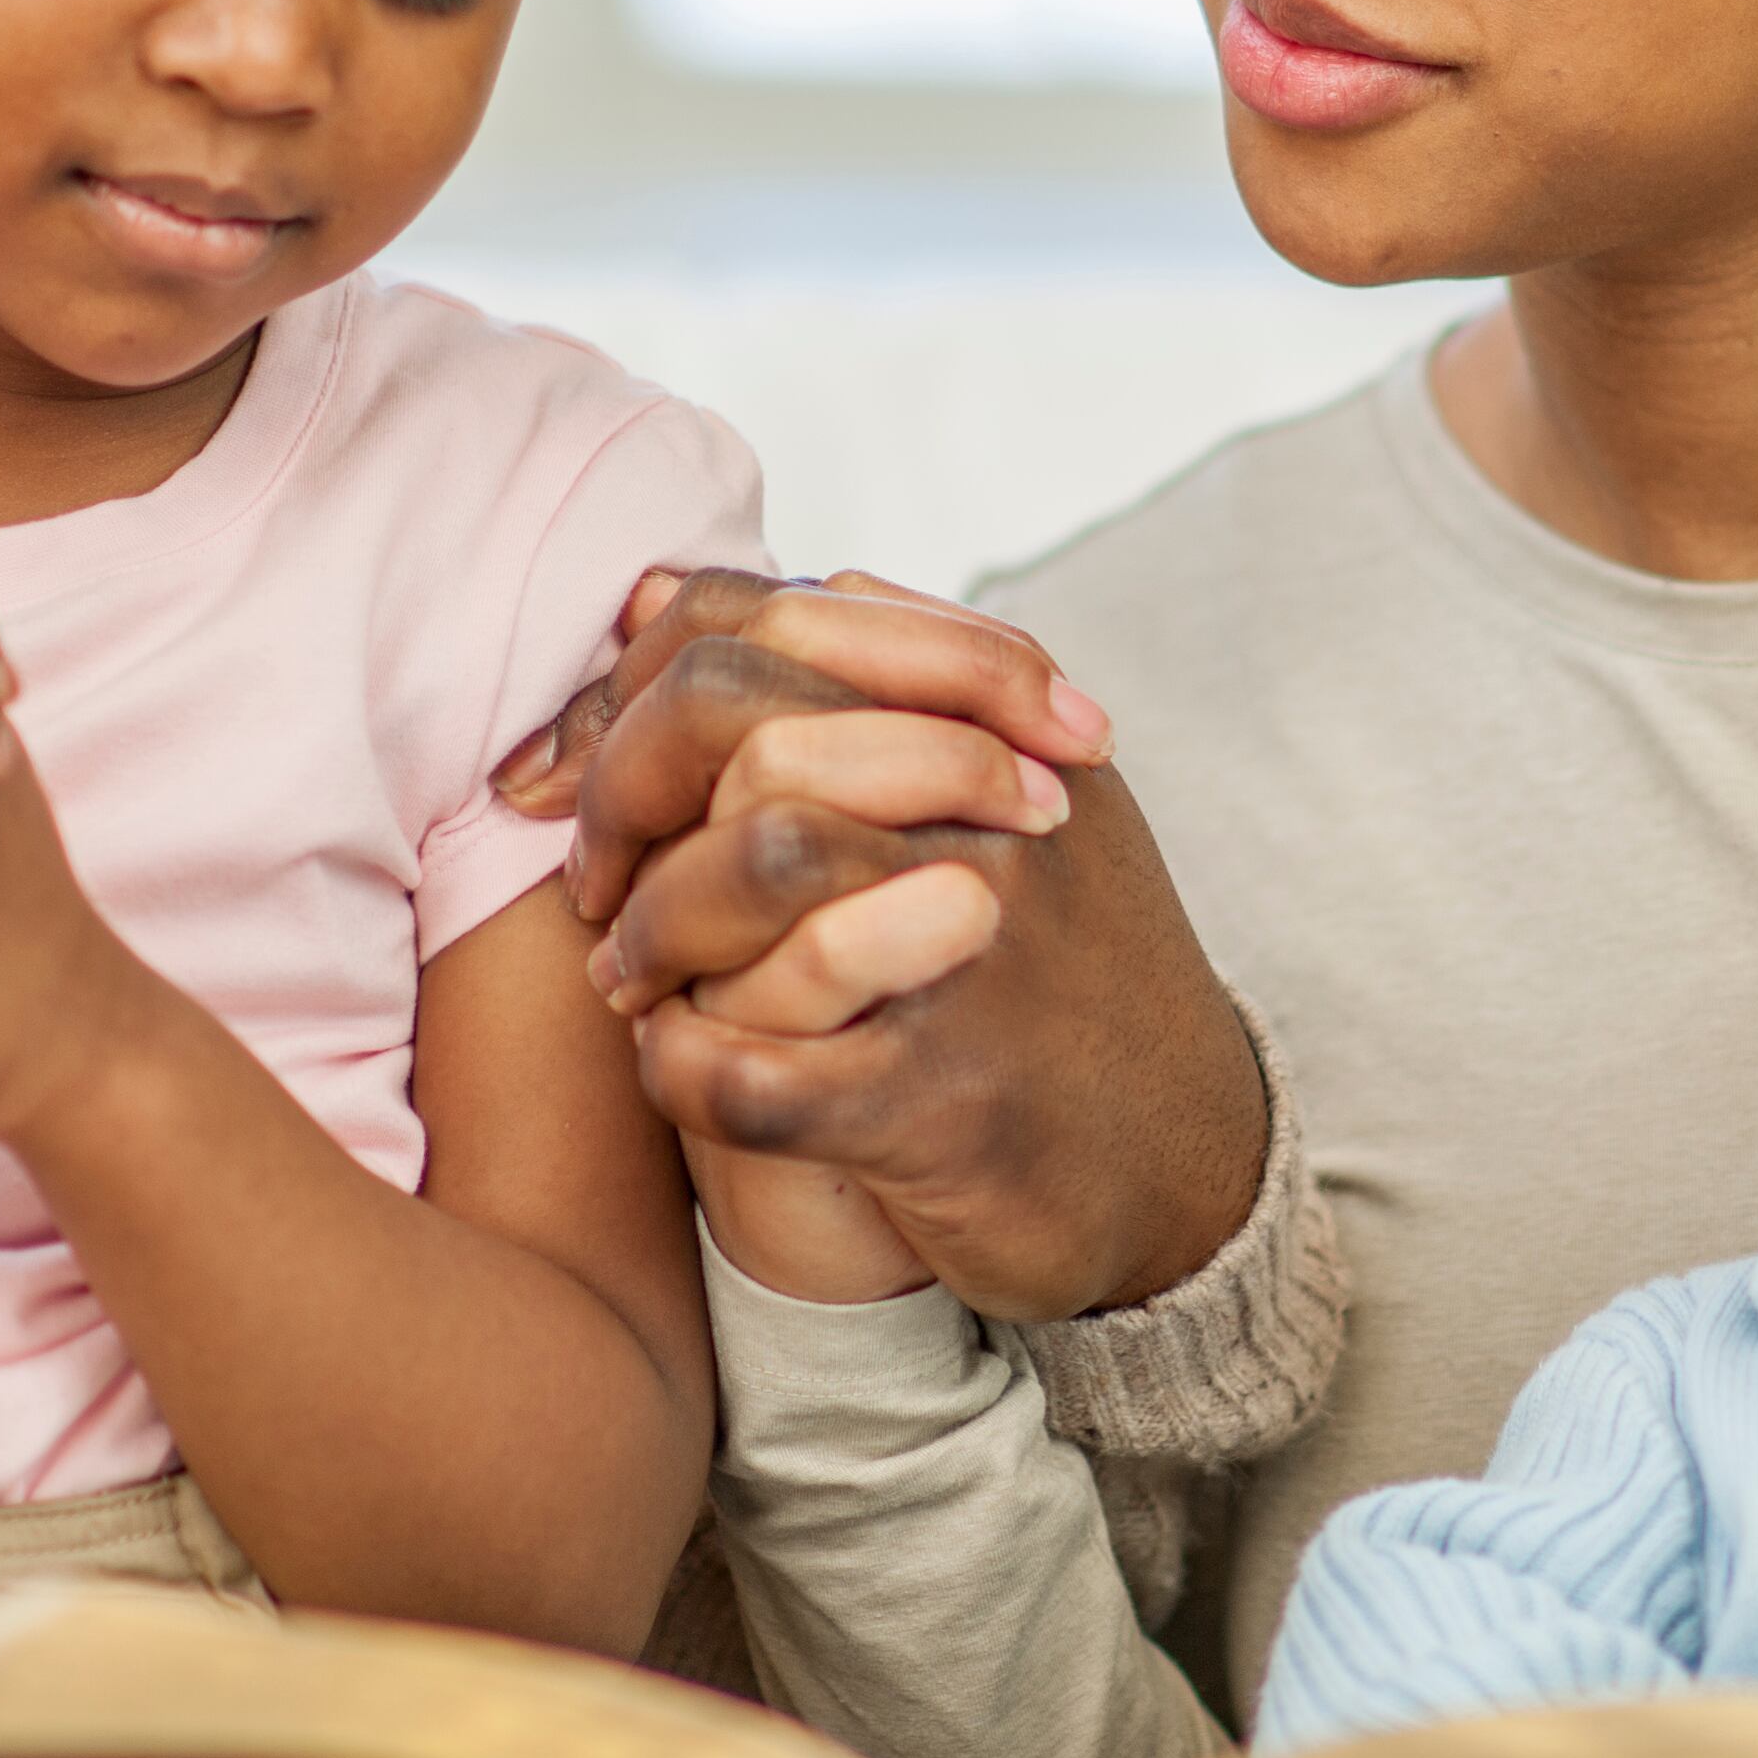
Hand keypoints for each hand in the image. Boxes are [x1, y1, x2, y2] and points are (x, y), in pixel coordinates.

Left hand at [497, 570, 1262, 1319]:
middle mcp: (991, 811)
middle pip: (745, 725)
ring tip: (629, 977)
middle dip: (623, 802)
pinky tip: (677, 1065)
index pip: (762, 621)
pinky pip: (749, 1067)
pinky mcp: (940, 1101)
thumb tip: (658, 591)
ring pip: (751, 862)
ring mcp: (971, 949)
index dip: (630, 689)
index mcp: (991, 722)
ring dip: (650, 927)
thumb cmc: (1045, 974)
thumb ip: (838, 693)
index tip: (575, 778)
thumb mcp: (997, 801)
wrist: (1182, 1167)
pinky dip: (677, 1066)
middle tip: (596, 888)